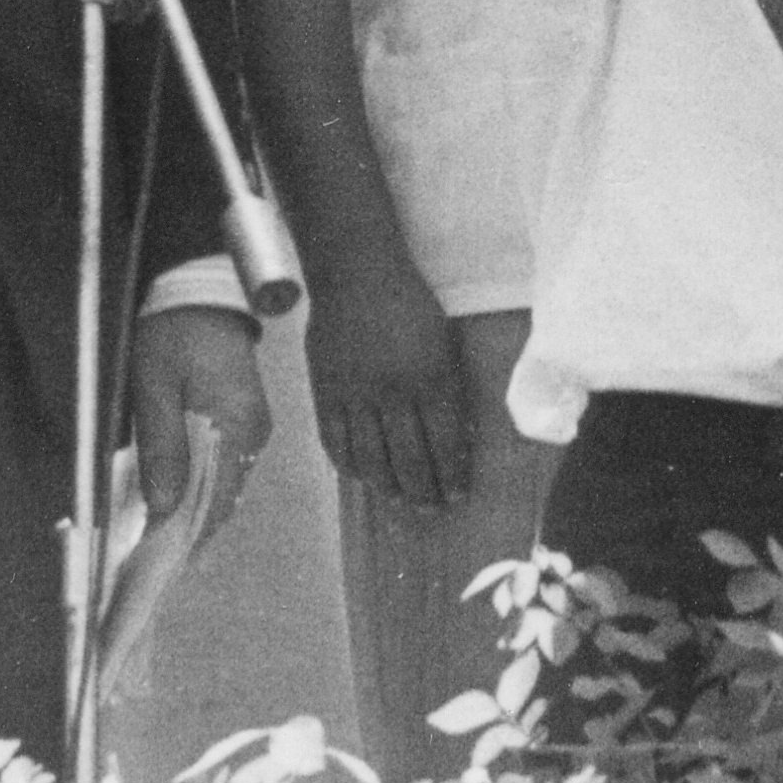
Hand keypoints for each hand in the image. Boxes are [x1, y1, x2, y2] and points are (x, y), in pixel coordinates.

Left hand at [129, 306, 268, 545]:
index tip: (157, 557)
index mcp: (236, 427)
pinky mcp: (248, 417)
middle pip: (224, 498)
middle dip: (189, 525)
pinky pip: (228, 464)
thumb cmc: (173, 334)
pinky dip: (203, 482)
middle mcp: (254, 433)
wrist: (202, 291)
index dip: (189, 535)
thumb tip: (163, 508)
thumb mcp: (154, 389)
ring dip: (195, 504)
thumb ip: (161, 449)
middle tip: (149, 546)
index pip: (218, 502)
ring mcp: (255, 426)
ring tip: (157, 522)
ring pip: (226, 483)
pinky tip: (176, 487)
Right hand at [308, 252, 477, 511]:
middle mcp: (394, 393)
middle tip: (432, 508)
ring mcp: (356, 396)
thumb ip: (447, 389)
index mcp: (432, 378)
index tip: (457, 495)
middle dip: (424, 491)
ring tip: (400, 499)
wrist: (356, 274)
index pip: (445, 443)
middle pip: (410, 460)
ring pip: (373, 460)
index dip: (451, 474)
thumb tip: (454, 436)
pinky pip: (336, 443)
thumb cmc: (409, 303)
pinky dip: (350, 466)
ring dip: (389, 487)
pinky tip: (362, 475)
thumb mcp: (444, 342)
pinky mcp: (325, 393)